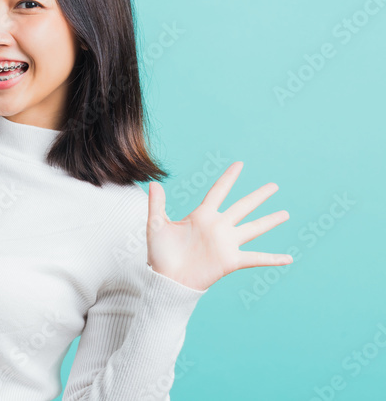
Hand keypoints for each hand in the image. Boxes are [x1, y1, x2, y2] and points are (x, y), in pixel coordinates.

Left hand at [144, 161, 291, 290]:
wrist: (167, 279)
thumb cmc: (160, 254)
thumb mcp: (156, 225)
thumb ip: (157, 204)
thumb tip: (154, 183)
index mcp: (201, 215)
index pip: (219, 191)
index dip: (229, 178)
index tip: (240, 164)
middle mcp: (218, 226)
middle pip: (243, 206)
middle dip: (258, 196)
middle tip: (274, 185)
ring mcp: (226, 243)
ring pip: (254, 228)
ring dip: (270, 221)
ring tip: (286, 214)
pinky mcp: (231, 260)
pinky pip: (256, 258)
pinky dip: (272, 259)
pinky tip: (289, 258)